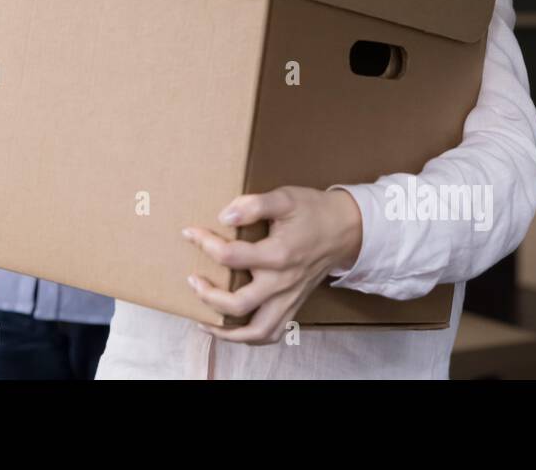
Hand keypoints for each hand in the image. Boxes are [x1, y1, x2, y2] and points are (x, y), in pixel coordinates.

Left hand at [183, 186, 362, 344]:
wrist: (345, 229)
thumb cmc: (312, 211)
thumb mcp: (284, 198)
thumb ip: (254, 205)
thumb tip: (224, 216)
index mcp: (278, 254)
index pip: (230, 256)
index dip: (204, 243)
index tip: (190, 233)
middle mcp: (282, 282)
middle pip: (238, 304)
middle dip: (208, 295)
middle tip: (191, 280)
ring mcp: (288, 298)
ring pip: (255, 331)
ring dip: (225, 329)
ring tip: (202, 318)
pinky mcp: (292, 306)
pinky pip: (270, 333)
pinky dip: (247, 337)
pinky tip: (229, 329)